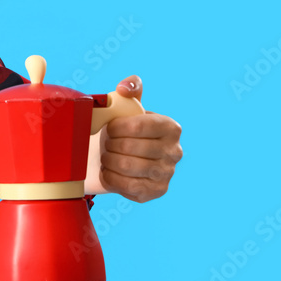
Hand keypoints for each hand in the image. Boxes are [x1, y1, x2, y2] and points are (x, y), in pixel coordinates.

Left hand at [97, 75, 182, 202]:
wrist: (123, 157)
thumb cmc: (125, 128)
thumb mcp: (128, 106)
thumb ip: (130, 88)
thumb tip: (124, 88)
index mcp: (170, 127)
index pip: (138, 126)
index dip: (116, 127)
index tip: (109, 128)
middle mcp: (175, 151)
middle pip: (129, 147)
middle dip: (110, 144)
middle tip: (106, 143)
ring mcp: (167, 173)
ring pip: (126, 167)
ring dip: (108, 160)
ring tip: (107, 156)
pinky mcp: (156, 191)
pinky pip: (126, 185)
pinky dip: (110, 177)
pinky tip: (109, 171)